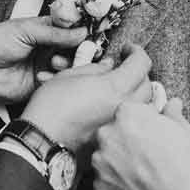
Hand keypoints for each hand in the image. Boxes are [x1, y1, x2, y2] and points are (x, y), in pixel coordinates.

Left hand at [0, 16, 86, 104]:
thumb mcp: (25, 30)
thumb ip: (54, 32)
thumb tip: (82, 31)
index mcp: (45, 28)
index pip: (70, 26)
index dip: (81, 28)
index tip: (88, 31)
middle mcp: (48, 45)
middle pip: (75, 46)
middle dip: (78, 48)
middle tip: (79, 50)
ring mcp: (46, 64)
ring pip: (70, 65)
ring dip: (67, 63)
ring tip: (54, 62)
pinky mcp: (42, 82)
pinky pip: (59, 81)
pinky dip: (55, 79)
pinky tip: (42, 76)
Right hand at [20, 44, 153, 151]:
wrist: (42, 140)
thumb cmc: (51, 107)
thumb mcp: (71, 76)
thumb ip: (96, 69)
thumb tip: (111, 65)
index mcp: (114, 87)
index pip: (141, 64)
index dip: (136, 51)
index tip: (128, 49)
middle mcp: (123, 107)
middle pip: (147, 85)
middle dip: (138, 72)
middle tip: (125, 66)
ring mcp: (121, 125)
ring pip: (144, 106)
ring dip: (137, 93)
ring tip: (122, 87)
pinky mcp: (115, 138)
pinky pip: (132, 122)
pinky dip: (129, 111)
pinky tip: (116, 107)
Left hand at [91, 98, 189, 189]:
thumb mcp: (185, 131)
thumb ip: (170, 113)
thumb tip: (171, 105)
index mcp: (127, 114)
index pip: (127, 112)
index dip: (141, 123)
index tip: (151, 133)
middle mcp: (108, 136)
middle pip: (112, 134)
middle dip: (126, 142)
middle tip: (148, 156)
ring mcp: (102, 164)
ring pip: (106, 158)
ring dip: (119, 163)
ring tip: (144, 175)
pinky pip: (106, 182)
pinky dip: (118, 185)